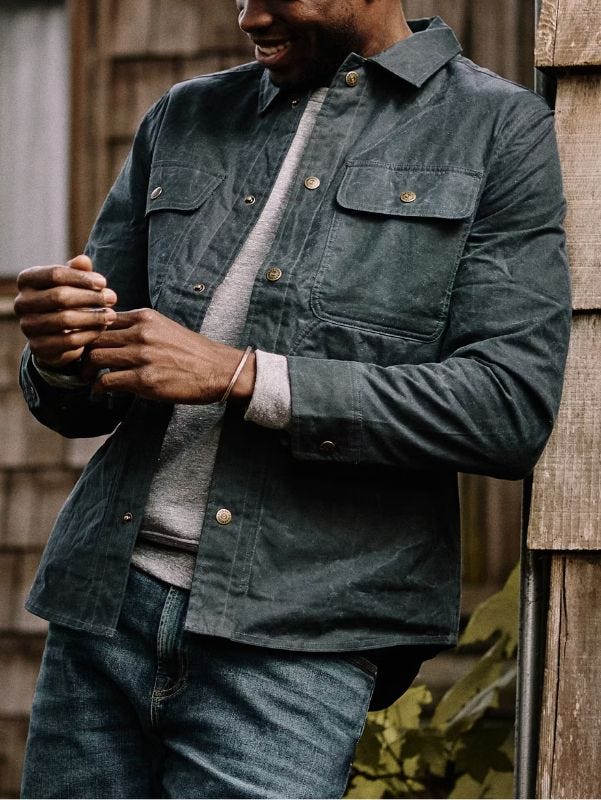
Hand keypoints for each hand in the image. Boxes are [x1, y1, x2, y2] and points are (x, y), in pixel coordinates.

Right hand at [14, 255, 116, 368]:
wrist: (53, 334)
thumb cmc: (65, 300)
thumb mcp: (70, 283)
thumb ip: (77, 271)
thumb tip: (84, 260)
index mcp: (27, 280)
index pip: (55, 274)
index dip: (82, 278)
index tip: (103, 283)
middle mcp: (22, 303)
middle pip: (60, 296)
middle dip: (90, 297)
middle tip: (112, 298)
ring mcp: (28, 326)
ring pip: (65, 320)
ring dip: (93, 317)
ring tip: (111, 315)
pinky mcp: (38, 347)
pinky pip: (68, 341)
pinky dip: (89, 334)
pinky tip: (102, 329)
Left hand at [84, 308, 255, 403]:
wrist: (217, 370)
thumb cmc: (192, 352)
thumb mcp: (165, 328)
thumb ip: (139, 327)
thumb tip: (112, 334)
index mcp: (144, 317)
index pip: (101, 319)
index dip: (89, 332)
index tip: (85, 344)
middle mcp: (140, 334)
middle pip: (93, 338)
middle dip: (82, 352)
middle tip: (81, 364)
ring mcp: (141, 357)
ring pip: (95, 358)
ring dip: (86, 371)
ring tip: (88, 379)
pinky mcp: (144, 380)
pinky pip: (107, 382)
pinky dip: (98, 388)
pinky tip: (100, 392)